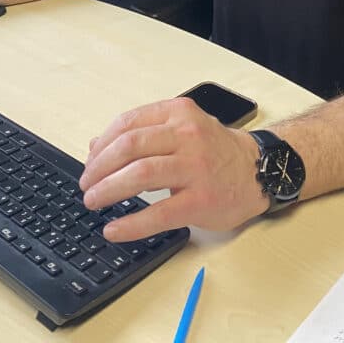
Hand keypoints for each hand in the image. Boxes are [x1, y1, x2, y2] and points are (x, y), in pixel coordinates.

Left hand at [78, 97, 267, 240]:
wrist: (257, 170)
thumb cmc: (215, 150)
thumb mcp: (181, 128)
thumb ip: (142, 133)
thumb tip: (95, 145)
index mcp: (178, 113)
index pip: (128, 123)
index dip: (101, 145)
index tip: (89, 163)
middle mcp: (187, 135)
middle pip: (129, 147)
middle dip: (99, 169)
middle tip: (86, 186)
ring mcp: (195, 167)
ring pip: (140, 175)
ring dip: (108, 190)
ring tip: (93, 202)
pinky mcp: (201, 199)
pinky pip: (158, 213)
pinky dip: (131, 223)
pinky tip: (115, 229)